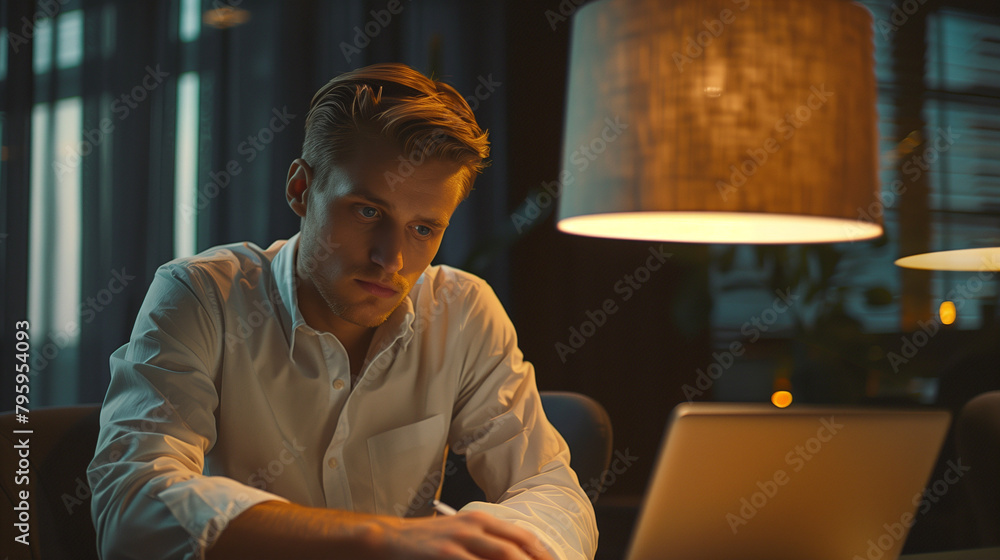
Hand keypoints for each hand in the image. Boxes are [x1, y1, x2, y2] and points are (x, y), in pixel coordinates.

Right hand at [375, 510, 555, 559]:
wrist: (391, 539)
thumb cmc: (429, 542)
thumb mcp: (462, 535)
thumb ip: (488, 545)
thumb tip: (517, 557)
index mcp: (482, 520)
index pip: (523, 536)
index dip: (543, 554)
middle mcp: (475, 526)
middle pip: (517, 547)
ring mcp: (460, 540)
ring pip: (502, 556)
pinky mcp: (445, 554)